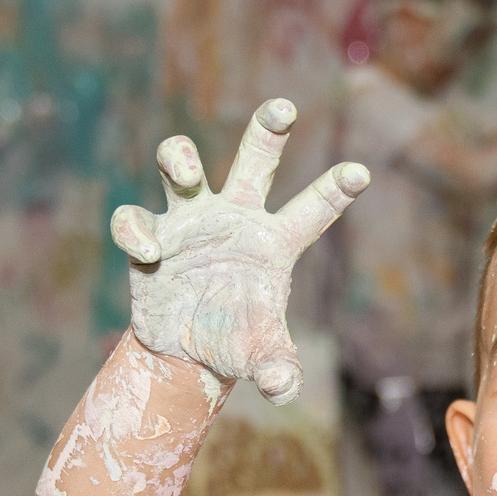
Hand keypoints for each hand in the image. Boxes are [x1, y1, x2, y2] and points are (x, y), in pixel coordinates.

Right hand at [110, 97, 369, 403]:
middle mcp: (234, 218)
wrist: (185, 352)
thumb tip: (283, 387)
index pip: (312, 210)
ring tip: (183, 170)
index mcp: (275, 242)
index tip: (362, 174)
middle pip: (253, 161)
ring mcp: (189, 221)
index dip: (335, 190)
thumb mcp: (260, 358)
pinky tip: (147, 249)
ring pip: (179, 167)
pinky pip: (134, 219)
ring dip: (178, 157)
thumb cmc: (234, 342)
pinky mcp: (151, 238)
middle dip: (266, 129)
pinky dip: (135, 228)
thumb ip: (277, 368)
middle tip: (284, 108)